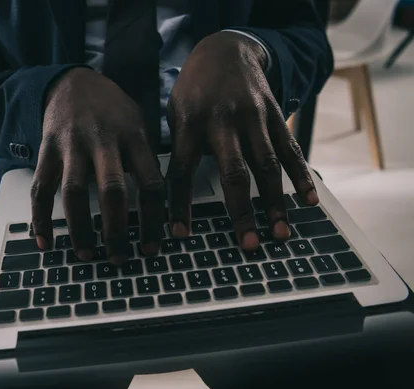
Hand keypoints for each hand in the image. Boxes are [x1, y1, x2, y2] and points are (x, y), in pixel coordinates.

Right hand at [31, 68, 164, 263]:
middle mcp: (103, 141)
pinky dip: (41, 218)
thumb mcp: (139, 124)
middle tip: (119, 259)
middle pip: (112, 190)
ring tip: (87, 254)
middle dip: (116, 230)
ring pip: (75, 193)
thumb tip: (164, 206)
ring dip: (80, 229)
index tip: (151, 248)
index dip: (153, 220)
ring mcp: (72, 145)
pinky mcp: (47, 150)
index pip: (151, 184)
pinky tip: (45, 242)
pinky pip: (41, 188)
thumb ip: (148, 159)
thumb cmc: (113, 111)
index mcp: (134, 137)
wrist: (73, 81)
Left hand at [166, 32, 318, 250]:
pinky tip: (309, 200)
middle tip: (248, 244)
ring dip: (276, 202)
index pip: (183, 171)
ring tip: (281, 232)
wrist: (225, 50)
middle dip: (241, 211)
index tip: (180, 234)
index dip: (180, 205)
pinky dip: (301, 175)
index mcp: (190, 124)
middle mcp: (223, 121)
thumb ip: (180, 149)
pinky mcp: (275, 115)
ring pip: (267, 165)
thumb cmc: (194, 91)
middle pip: (233, 172)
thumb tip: (172, 197)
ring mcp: (253, 118)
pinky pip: (291, 148)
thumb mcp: (175, 113)